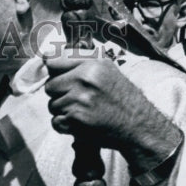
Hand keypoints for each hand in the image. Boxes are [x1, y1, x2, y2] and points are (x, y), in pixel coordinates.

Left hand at [43, 48, 181, 174]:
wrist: (138, 125)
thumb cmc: (122, 98)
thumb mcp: (108, 70)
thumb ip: (80, 62)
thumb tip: (46, 59)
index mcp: (92, 64)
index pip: (52, 62)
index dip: (52, 71)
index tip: (57, 76)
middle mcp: (85, 79)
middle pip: (50, 86)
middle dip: (59, 94)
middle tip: (78, 100)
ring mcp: (79, 100)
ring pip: (52, 105)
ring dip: (63, 111)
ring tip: (84, 112)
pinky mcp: (76, 120)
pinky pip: (56, 122)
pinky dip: (65, 126)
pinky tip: (81, 123)